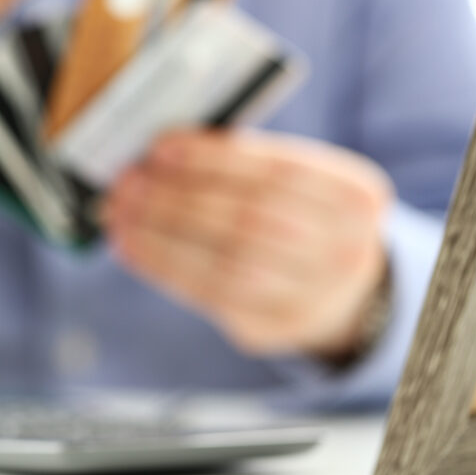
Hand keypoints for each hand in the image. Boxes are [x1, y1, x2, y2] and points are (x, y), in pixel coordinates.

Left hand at [101, 129, 393, 359]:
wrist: (342, 292)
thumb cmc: (301, 217)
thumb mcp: (298, 182)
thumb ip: (243, 163)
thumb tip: (159, 154)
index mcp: (356, 195)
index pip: (280, 170)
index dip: (213, 158)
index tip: (159, 147)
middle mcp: (345, 249)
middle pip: (248, 219)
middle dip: (177, 198)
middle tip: (127, 182)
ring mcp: (313, 295)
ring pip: (225, 263)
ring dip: (160, 235)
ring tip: (120, 214)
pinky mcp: (274, 327)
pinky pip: (209, 295)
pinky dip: (162, 267)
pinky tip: (131, 246)